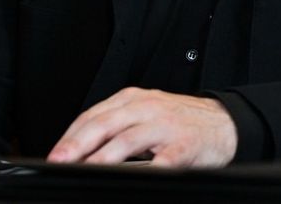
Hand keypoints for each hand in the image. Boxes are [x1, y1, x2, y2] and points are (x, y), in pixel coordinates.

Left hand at [47, 87, 236, 167]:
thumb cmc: (180, 122)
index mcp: (132, 100)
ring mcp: (165, 126)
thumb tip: (81, 150)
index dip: (71, 135)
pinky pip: (161, 161)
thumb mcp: (145, 114)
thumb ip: (116, 127)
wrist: (226, 122)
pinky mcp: (184, 146)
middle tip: (60, 161)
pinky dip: (145, 172)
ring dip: (103, 158)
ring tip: (86, 171)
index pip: (93, 115)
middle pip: (104, 124)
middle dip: (78, 145)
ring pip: (127, 140)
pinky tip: (132, 182)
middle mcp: (146, 108)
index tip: (54, 154)